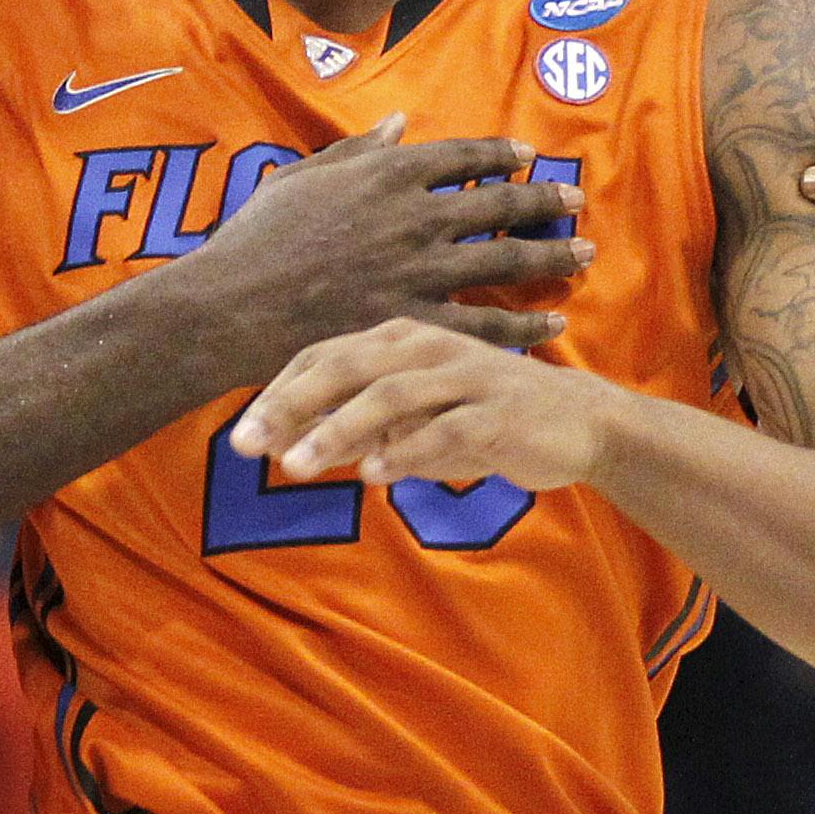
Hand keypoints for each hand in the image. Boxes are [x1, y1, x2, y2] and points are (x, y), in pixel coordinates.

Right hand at [192, 117, 591, 372]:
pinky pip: (484, 325)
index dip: (500, 154)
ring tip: (584, 254)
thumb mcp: (298, 177)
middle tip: (576, 200)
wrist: (229, 306)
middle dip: (544, 201)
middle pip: (499, 204)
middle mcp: (414, 216)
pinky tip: (551, 327)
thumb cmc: (253, 239)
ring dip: (551, 255)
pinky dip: (523, 326)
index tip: (527, 156)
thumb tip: (398, 122)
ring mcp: (418, 271)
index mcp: (386, 174)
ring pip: (506, 261)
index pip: (462, 155)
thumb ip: (355, 150)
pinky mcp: (414, 323)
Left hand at [230, 317, 622, 490]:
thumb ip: (355, 425)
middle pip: (345, 366)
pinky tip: (372, 477)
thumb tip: (285, 445)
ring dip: (337, 432)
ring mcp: (464, 374)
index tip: (239, 434)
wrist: (575, 422)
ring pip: (390, 396)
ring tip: (296, 466)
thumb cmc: (478, 414)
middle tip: (246, 444)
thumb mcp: (412, 416)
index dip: (277, 393)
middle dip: (290, 405)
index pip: (323, 356)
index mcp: (398, 336)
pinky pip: (446, 429)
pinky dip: (407, 452)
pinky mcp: (499, 410)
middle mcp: (426, 345)